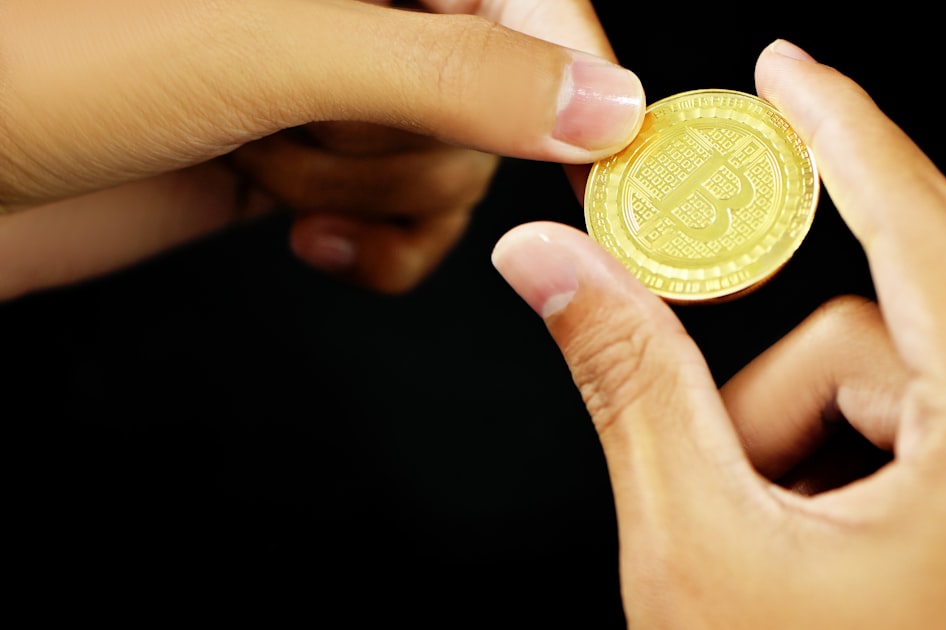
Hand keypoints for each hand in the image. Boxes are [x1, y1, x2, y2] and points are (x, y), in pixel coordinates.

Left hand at [226, 0, 624, 292]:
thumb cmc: (73, 68)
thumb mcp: (276, 55)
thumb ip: (453, 74)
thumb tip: (607, 105)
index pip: (536, 3)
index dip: (579, 76)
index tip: (617, 158)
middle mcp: (382, 19)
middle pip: (499, 103)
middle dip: (402, 142)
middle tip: (296, 110)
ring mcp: (352, 94)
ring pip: (454, 174)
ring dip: (357, 190)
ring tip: (252, 143)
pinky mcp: (328, 168)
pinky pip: (415, 230)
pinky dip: (376, 251)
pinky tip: (308, 234)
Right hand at [491, 39, 945, 627]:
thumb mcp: (696, 550)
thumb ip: (628, 380)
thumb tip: (551, 265)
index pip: (922, 233)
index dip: (845, 132)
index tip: (794, 69)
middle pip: (889, 341)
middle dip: (779, 402)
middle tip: (724, 489)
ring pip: (919, 394)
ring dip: (821, 449)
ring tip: (787, 561)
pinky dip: (877, 478)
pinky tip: (845, 567)